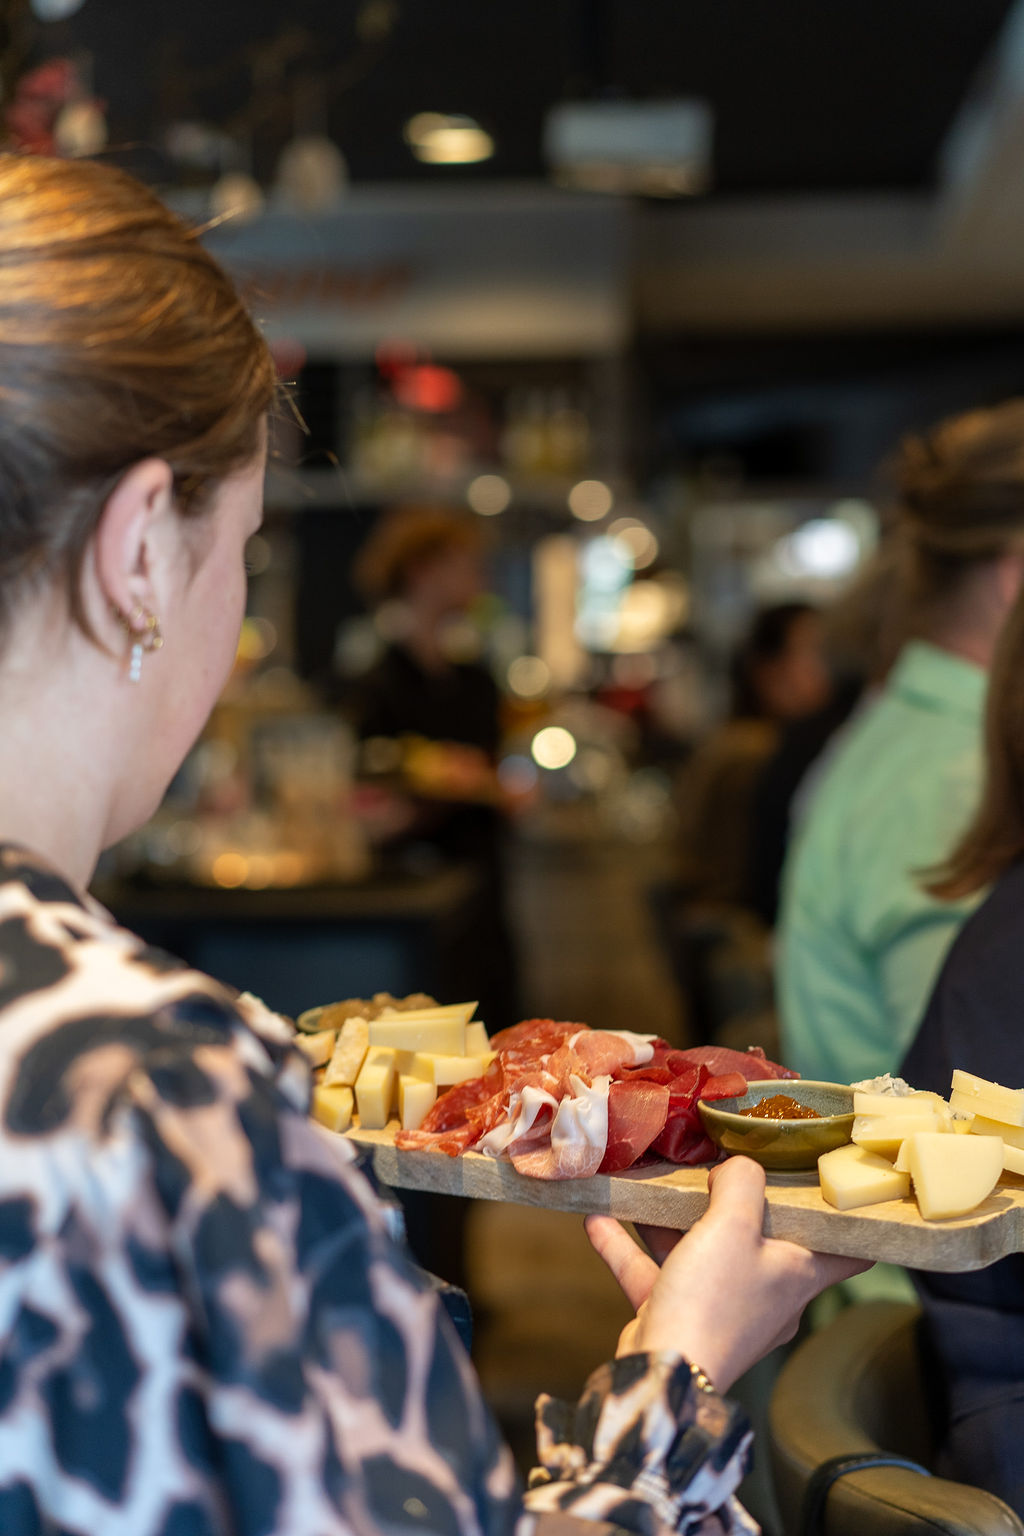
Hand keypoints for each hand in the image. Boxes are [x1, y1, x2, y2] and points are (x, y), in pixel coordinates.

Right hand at [585, 1155, 869, 1393]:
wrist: (662, 1377)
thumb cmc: (713, 1301)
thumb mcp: (734, 1225)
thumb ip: (741, 1182)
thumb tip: (736, 1167)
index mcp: (798, 1275)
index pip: (850, 1252)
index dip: (849, 1219)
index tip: (834, 1184)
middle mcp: (767, 1294)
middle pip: (764, 1240)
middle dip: (738, 1203)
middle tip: (720, 1164)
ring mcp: (722, 1307)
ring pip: (703, 1251)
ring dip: (672, 1219)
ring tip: (650, 1183)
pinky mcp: (679, 1316)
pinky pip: (655, 1272)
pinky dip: (629, 1246)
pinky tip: (600, 1217)